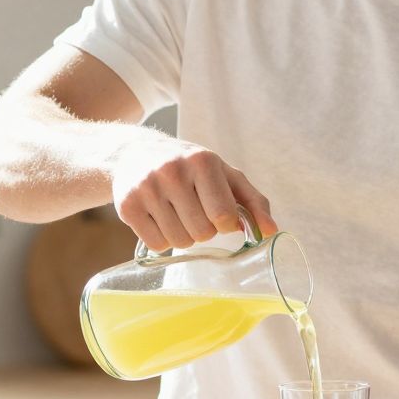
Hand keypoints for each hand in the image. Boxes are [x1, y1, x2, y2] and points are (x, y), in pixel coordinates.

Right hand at [108, 136, 275, 250]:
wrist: (135, 152)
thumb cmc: (190, 167)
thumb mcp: (224, 174)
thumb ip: (252, 201)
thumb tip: (271, 231)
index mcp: (203, 161)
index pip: (224, 217)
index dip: (226, 223)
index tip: (219, 213)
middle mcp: (173, 172)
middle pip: (202, 233)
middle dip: (204, 230)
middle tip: (194, 211)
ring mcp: (147, 189)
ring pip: (179, 242)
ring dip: (184, 237)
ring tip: (176, 214)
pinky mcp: (127, 206)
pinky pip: (157, 245)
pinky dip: (163, 240)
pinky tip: (159, 219)